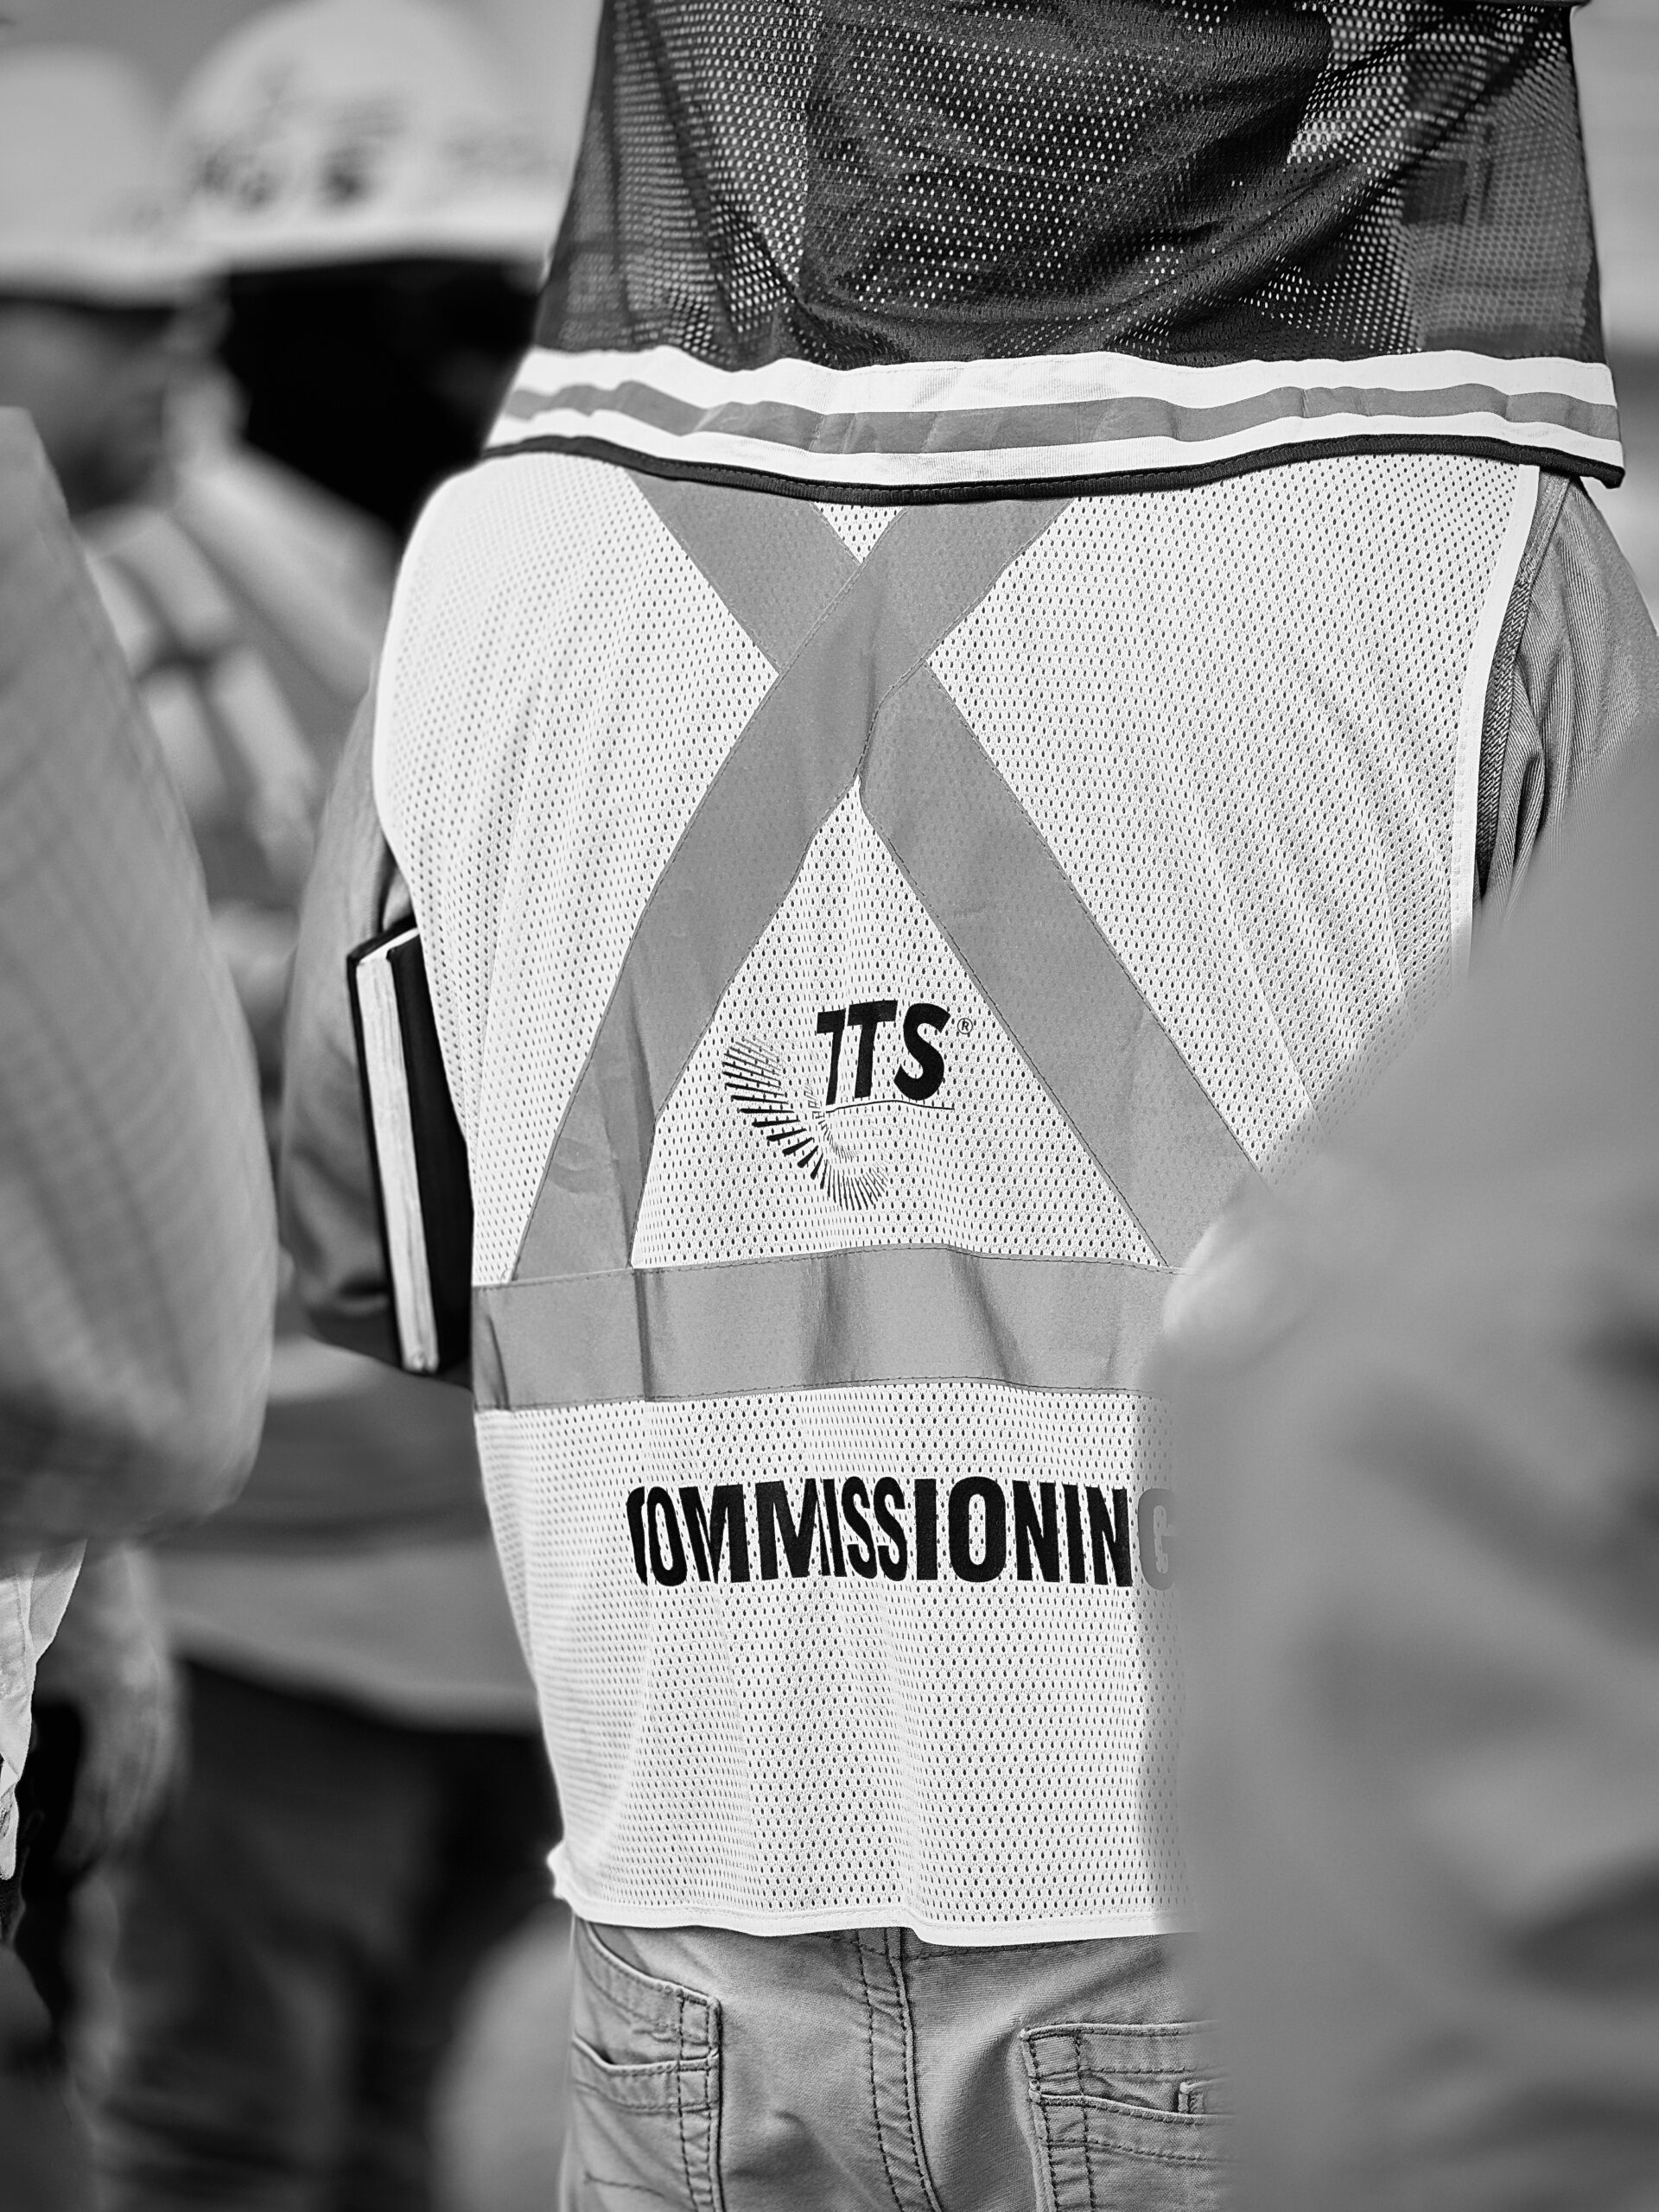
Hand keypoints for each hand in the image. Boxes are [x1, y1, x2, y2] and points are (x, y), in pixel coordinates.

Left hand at [33, 1546, 179, 1865]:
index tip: (43, 1887)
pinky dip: (161, 1788)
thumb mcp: (11, 1671)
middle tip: (62, 1889)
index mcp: (99, 1704)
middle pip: (127, 1797)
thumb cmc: (30, 1595)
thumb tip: (14, 1812)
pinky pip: (171, 1743)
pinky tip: (151, 1821)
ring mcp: (156, 1681)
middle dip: (98, 1851)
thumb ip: (12, 1740)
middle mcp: (141, 1699)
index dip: (70, 1855)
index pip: (93, 1804)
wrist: (82, 1517)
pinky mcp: (159, 1667)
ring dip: (131, 1824)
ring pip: (155, 1772)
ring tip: (100, 1862)